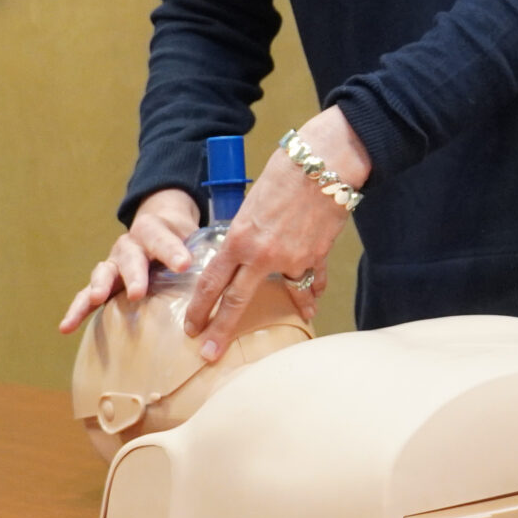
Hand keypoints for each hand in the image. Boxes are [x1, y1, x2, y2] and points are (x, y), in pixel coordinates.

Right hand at [60, 188, 202, 333]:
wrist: (157, 227)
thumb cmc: (182, 239)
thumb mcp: (194, 237)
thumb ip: (207, 249)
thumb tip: (234, 270)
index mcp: (154, 230)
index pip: (163, 238)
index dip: (172, 251)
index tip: (185, 265)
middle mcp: (130, 245)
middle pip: (131, 257)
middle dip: (134, 274)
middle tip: (139, 291)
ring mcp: (113, 263)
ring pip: (103, 273)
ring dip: (99, 287)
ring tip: (96, 299)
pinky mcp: (104, 282)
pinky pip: (85, 295)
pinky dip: (77, 309)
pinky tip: (66, 327)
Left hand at [184, 109, 369, 359]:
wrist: (325, 163)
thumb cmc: (285, 173)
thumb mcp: (252, 204)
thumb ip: (245, 232)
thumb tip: (244, 250)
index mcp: (238, 239)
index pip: (211, 283)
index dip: (199, 308)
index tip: (192, 328)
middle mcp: (263, 255)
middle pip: (236, 301)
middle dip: (221, 330)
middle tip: (209, 354)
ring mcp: (293, 259)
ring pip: (285, 293)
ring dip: (287, 308)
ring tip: (290, 323)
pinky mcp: (318, 255)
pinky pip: (312, 280)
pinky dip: (313, 290)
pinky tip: (314, 303)